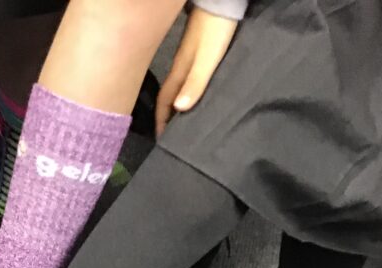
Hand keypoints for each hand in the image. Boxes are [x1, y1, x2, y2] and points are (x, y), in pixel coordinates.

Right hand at [155, 7, 237, 136]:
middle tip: (169, 134)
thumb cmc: (214, 30)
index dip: (161, 120)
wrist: (221, 1)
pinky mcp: (198, 50)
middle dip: (166, 115)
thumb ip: (195, 83)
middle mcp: (181, 65)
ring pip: (178, 86)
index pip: (164, 100)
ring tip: (181, 119)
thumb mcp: (207, 59)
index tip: (160, 139)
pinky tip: (193, 93)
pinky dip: (186, 89)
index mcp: (180, 70)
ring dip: (176, 103)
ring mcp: (188, 56)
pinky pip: (187, 76)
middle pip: (168, 95)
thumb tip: (179, 109)